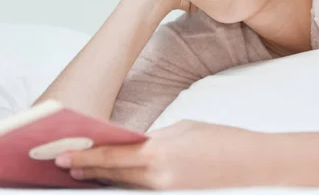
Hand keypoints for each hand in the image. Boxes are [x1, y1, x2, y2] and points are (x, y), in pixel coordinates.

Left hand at [54, 120, 263, 188]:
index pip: (112, 157)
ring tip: (82, 173)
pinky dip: (127, 185)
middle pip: (114, 176)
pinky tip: (115, 181)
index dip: (84, 157)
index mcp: (159, 153)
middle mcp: (159, 179)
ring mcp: (168, 194)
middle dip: (87, 170)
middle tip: (63, 165)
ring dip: (104, 180)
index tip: (62, 156)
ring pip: (126, 187)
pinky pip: (144, 192)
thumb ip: (154, 140)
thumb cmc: (221, 140)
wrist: (256, 165)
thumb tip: (134, 146)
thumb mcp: (183, 130)